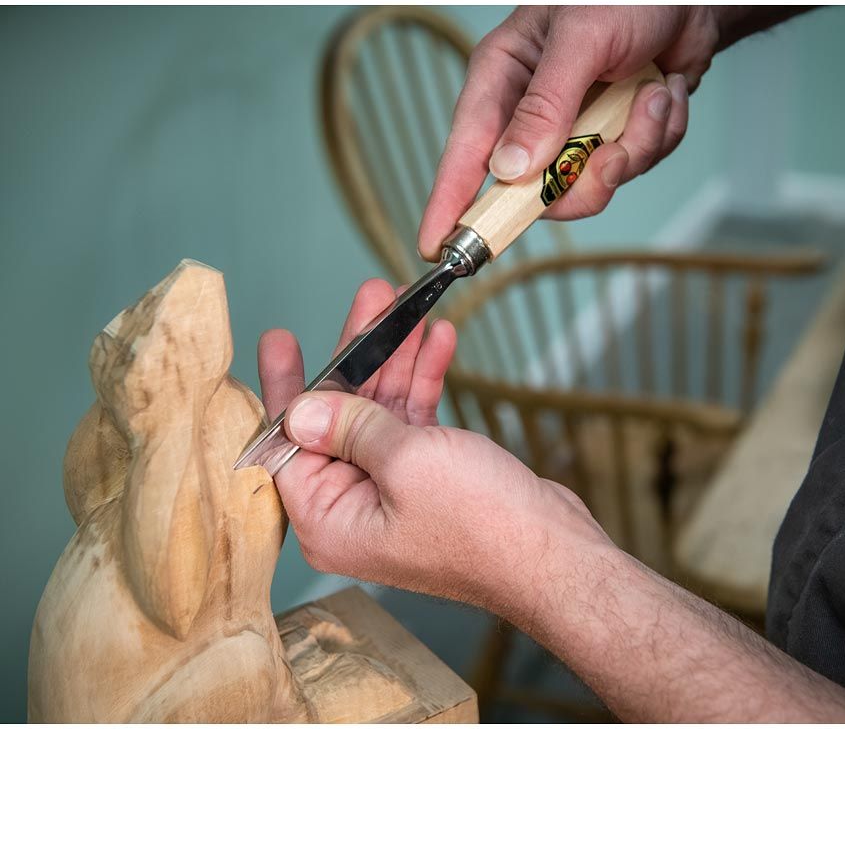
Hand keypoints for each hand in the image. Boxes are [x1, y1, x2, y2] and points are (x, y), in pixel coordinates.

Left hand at [257, 279, 608, 614]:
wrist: (553, 554)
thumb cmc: (481, 525)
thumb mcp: (405, 461)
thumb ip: (350, 426)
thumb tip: (301, 408)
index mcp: (330, 520)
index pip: (290, 445)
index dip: (286, 387)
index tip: (281, 340)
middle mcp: (353, 508)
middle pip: (340, 417)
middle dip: (357, 355)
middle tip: (368, 300)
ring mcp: (394, 492)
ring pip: (381, 411)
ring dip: (396, 359)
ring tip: (404, 304)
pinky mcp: (431, 479)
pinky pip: (415, 422)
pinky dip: (426, 381)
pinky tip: (438, 341)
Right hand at [417, 5, 723, 258]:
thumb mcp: (580, 39)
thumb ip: (544, 106)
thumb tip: (508, 170)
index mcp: (503, 79)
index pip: (465, 153)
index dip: (449, 204)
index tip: (436, 248)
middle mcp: (533, 112)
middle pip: (537, 190)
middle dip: (586, 177)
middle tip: (613, 151)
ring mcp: (576, 129)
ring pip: (592, 184)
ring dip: (636, 143)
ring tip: (655, 94)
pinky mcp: (615, 136)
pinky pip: (634, 165)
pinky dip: (660, 131)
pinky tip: (666, 90)